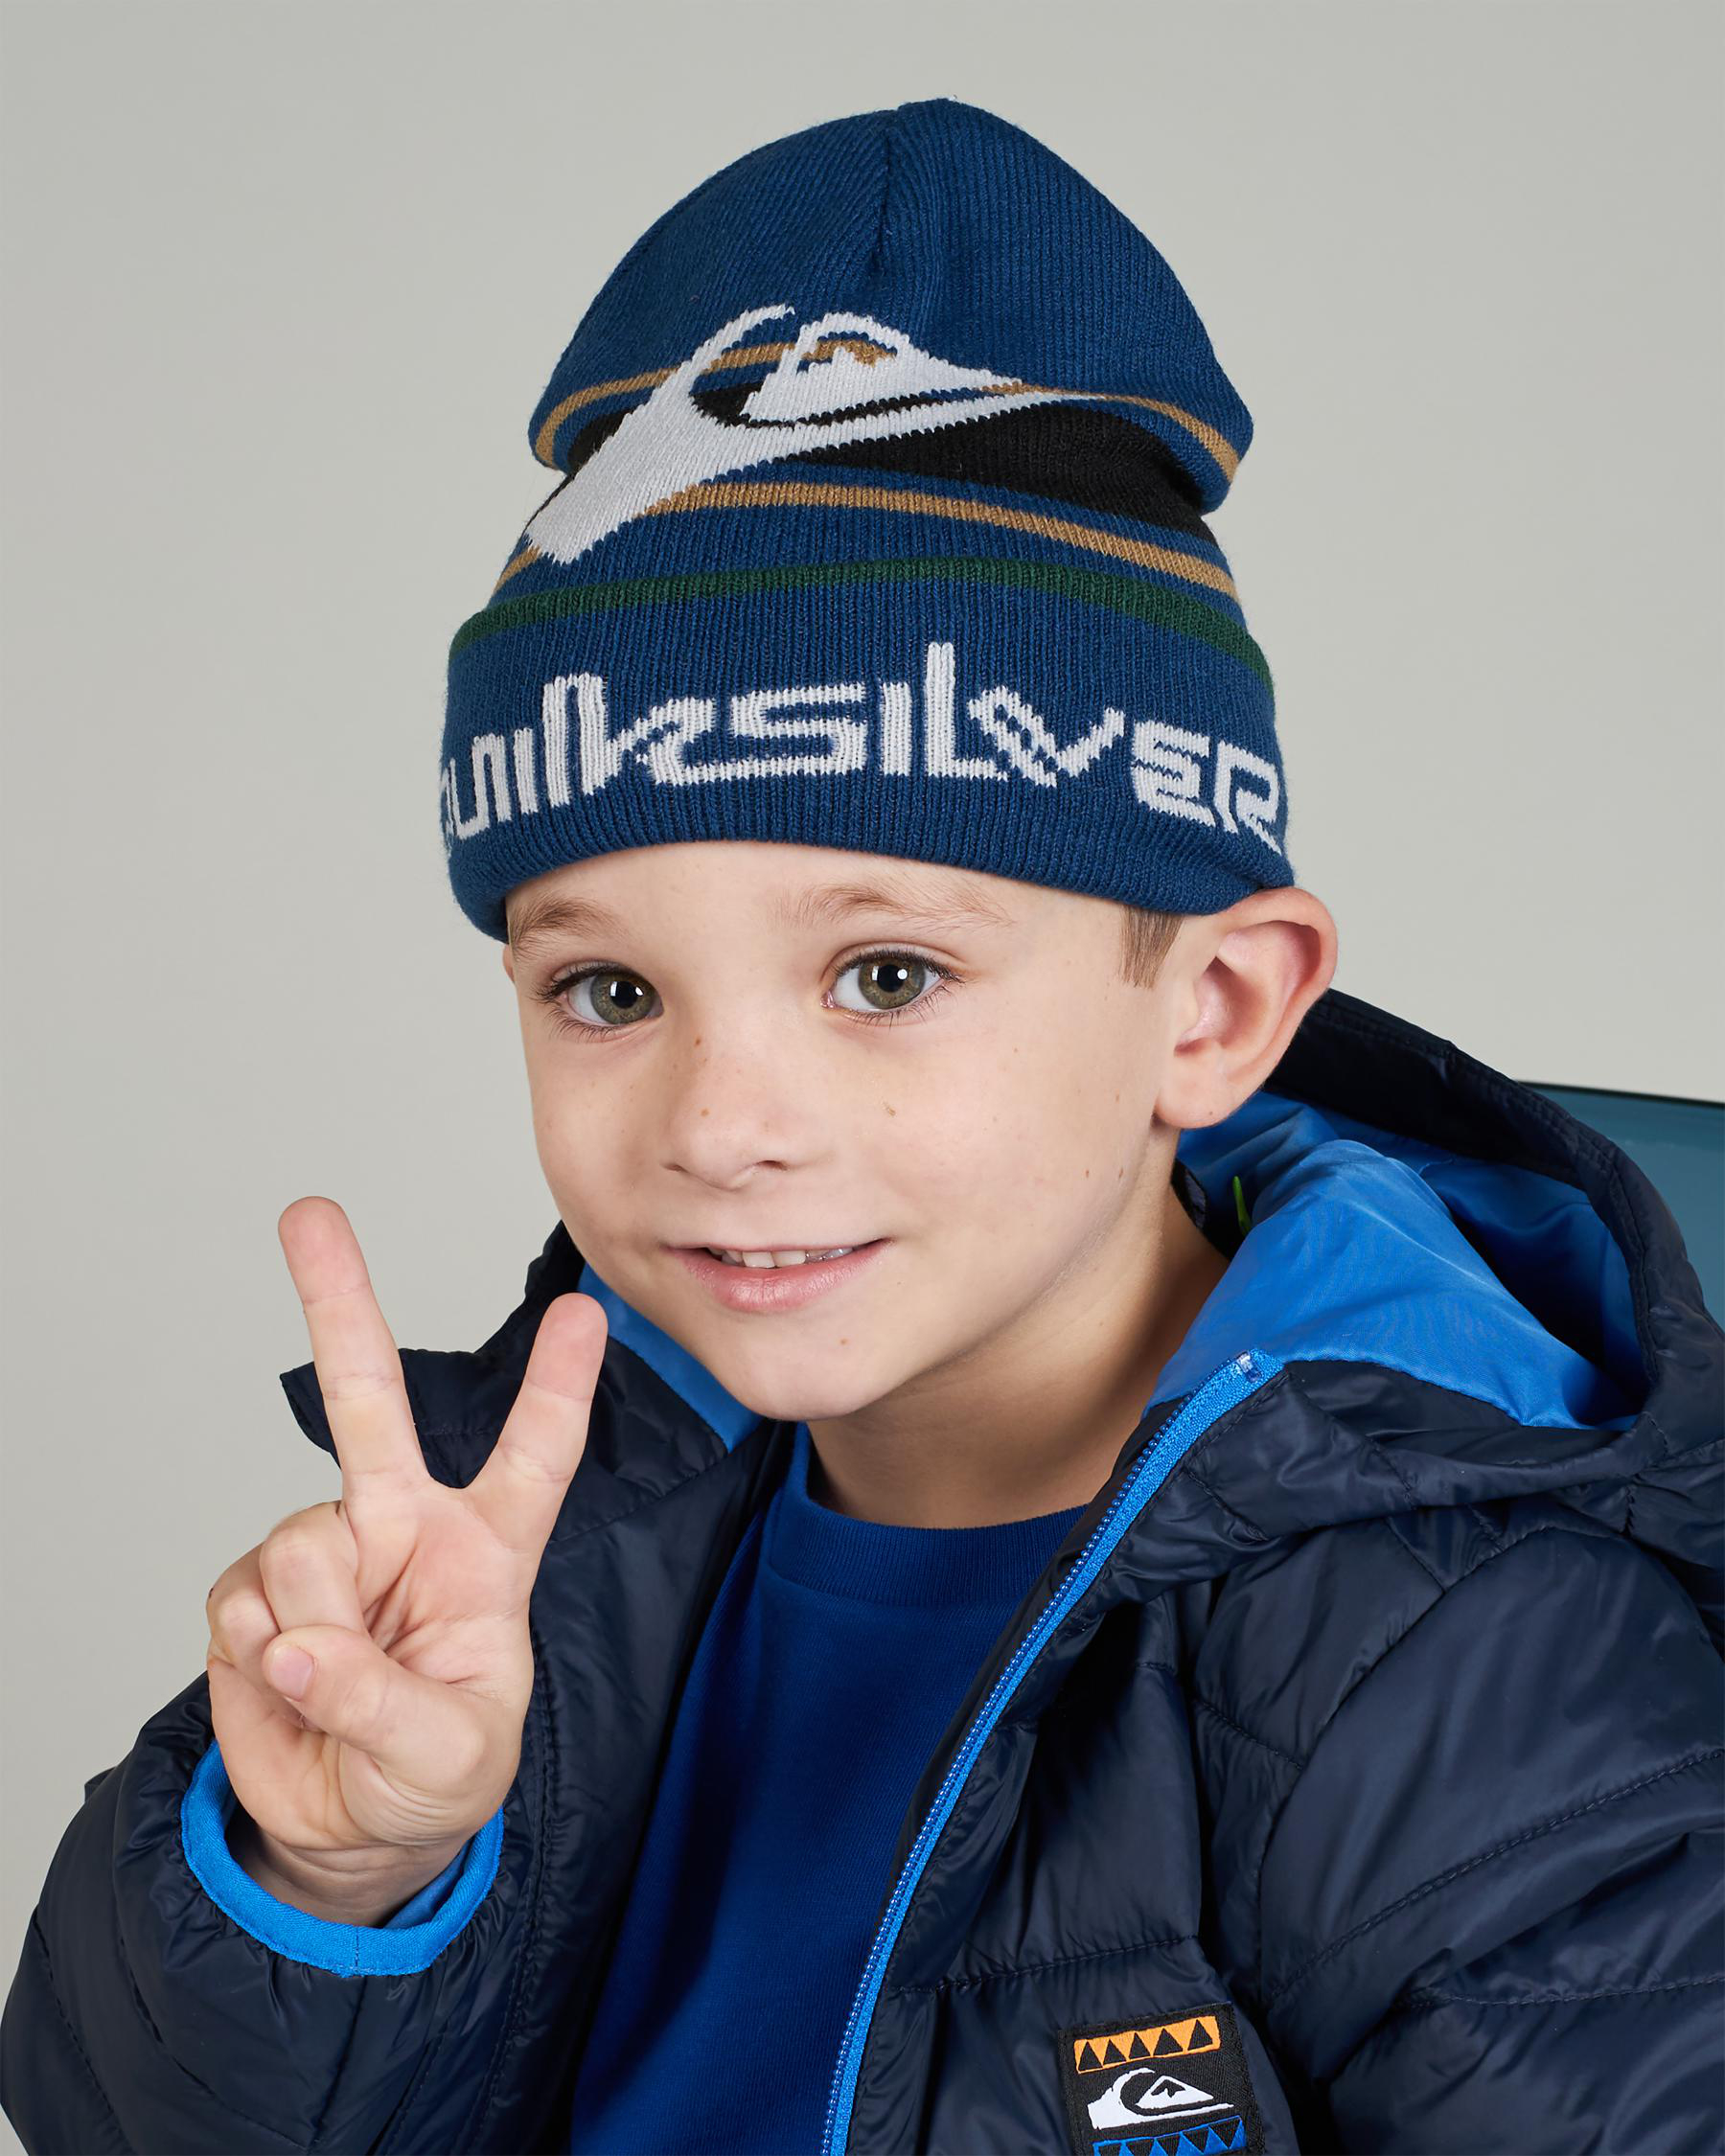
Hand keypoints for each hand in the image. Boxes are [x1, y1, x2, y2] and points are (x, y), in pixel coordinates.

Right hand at [205, 1195, 605, 1884]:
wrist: (348, 1833)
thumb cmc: (432, 1780)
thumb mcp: (452, 1759)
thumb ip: (386, 1704)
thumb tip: (300, 1642)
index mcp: (485, 1553)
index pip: (533, 1459)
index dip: (558, 1388)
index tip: (584, 1310)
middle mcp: (403, 1529)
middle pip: (372, 1402)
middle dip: (339, 1302)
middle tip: (309, 1213)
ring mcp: (328, 1554)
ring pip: (304, 1548)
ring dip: (314, 1629)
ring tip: (338, 1685)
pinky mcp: (252, 1593)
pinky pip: (246, 1603)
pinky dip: (263, 1656)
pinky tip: (289, 1685)